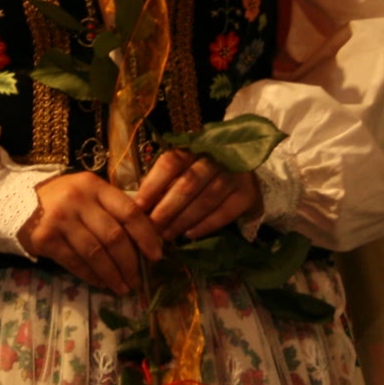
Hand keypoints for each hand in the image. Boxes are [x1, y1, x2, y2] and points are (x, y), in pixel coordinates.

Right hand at [17, 172, 163, 294]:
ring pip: (96, 253)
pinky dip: (92, 276)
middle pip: (114, 236)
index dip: (146, 235)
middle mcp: (77, 200)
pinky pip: (75, 263)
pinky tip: (101, 284)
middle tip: (138, 280)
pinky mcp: (45, 239)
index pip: (129, 211)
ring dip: (113, 275)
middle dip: (130, 263)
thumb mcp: (88, 193)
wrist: (14, 202)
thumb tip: (146, 239)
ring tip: (123, 287)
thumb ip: (112, 208)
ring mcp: (60, 219)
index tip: (156, 255)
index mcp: (94, 186)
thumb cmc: (61, 199)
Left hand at [131, 149, 261, 240]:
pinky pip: (225, 212)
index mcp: (192, 148)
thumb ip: (163, 183)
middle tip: (152, 228)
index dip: (153, 185)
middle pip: (188, 184)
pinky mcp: (246, 193)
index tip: (138, 207)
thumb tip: (137, 206)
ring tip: (168, 235)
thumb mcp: (181, 171)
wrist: (240, 174)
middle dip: (167, 209)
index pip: (170, 163)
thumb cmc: (200, 174)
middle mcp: (214, 158)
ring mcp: (233, 175)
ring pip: (206, 199)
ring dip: (183, 220)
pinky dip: (206, 225)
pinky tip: (190, 234)